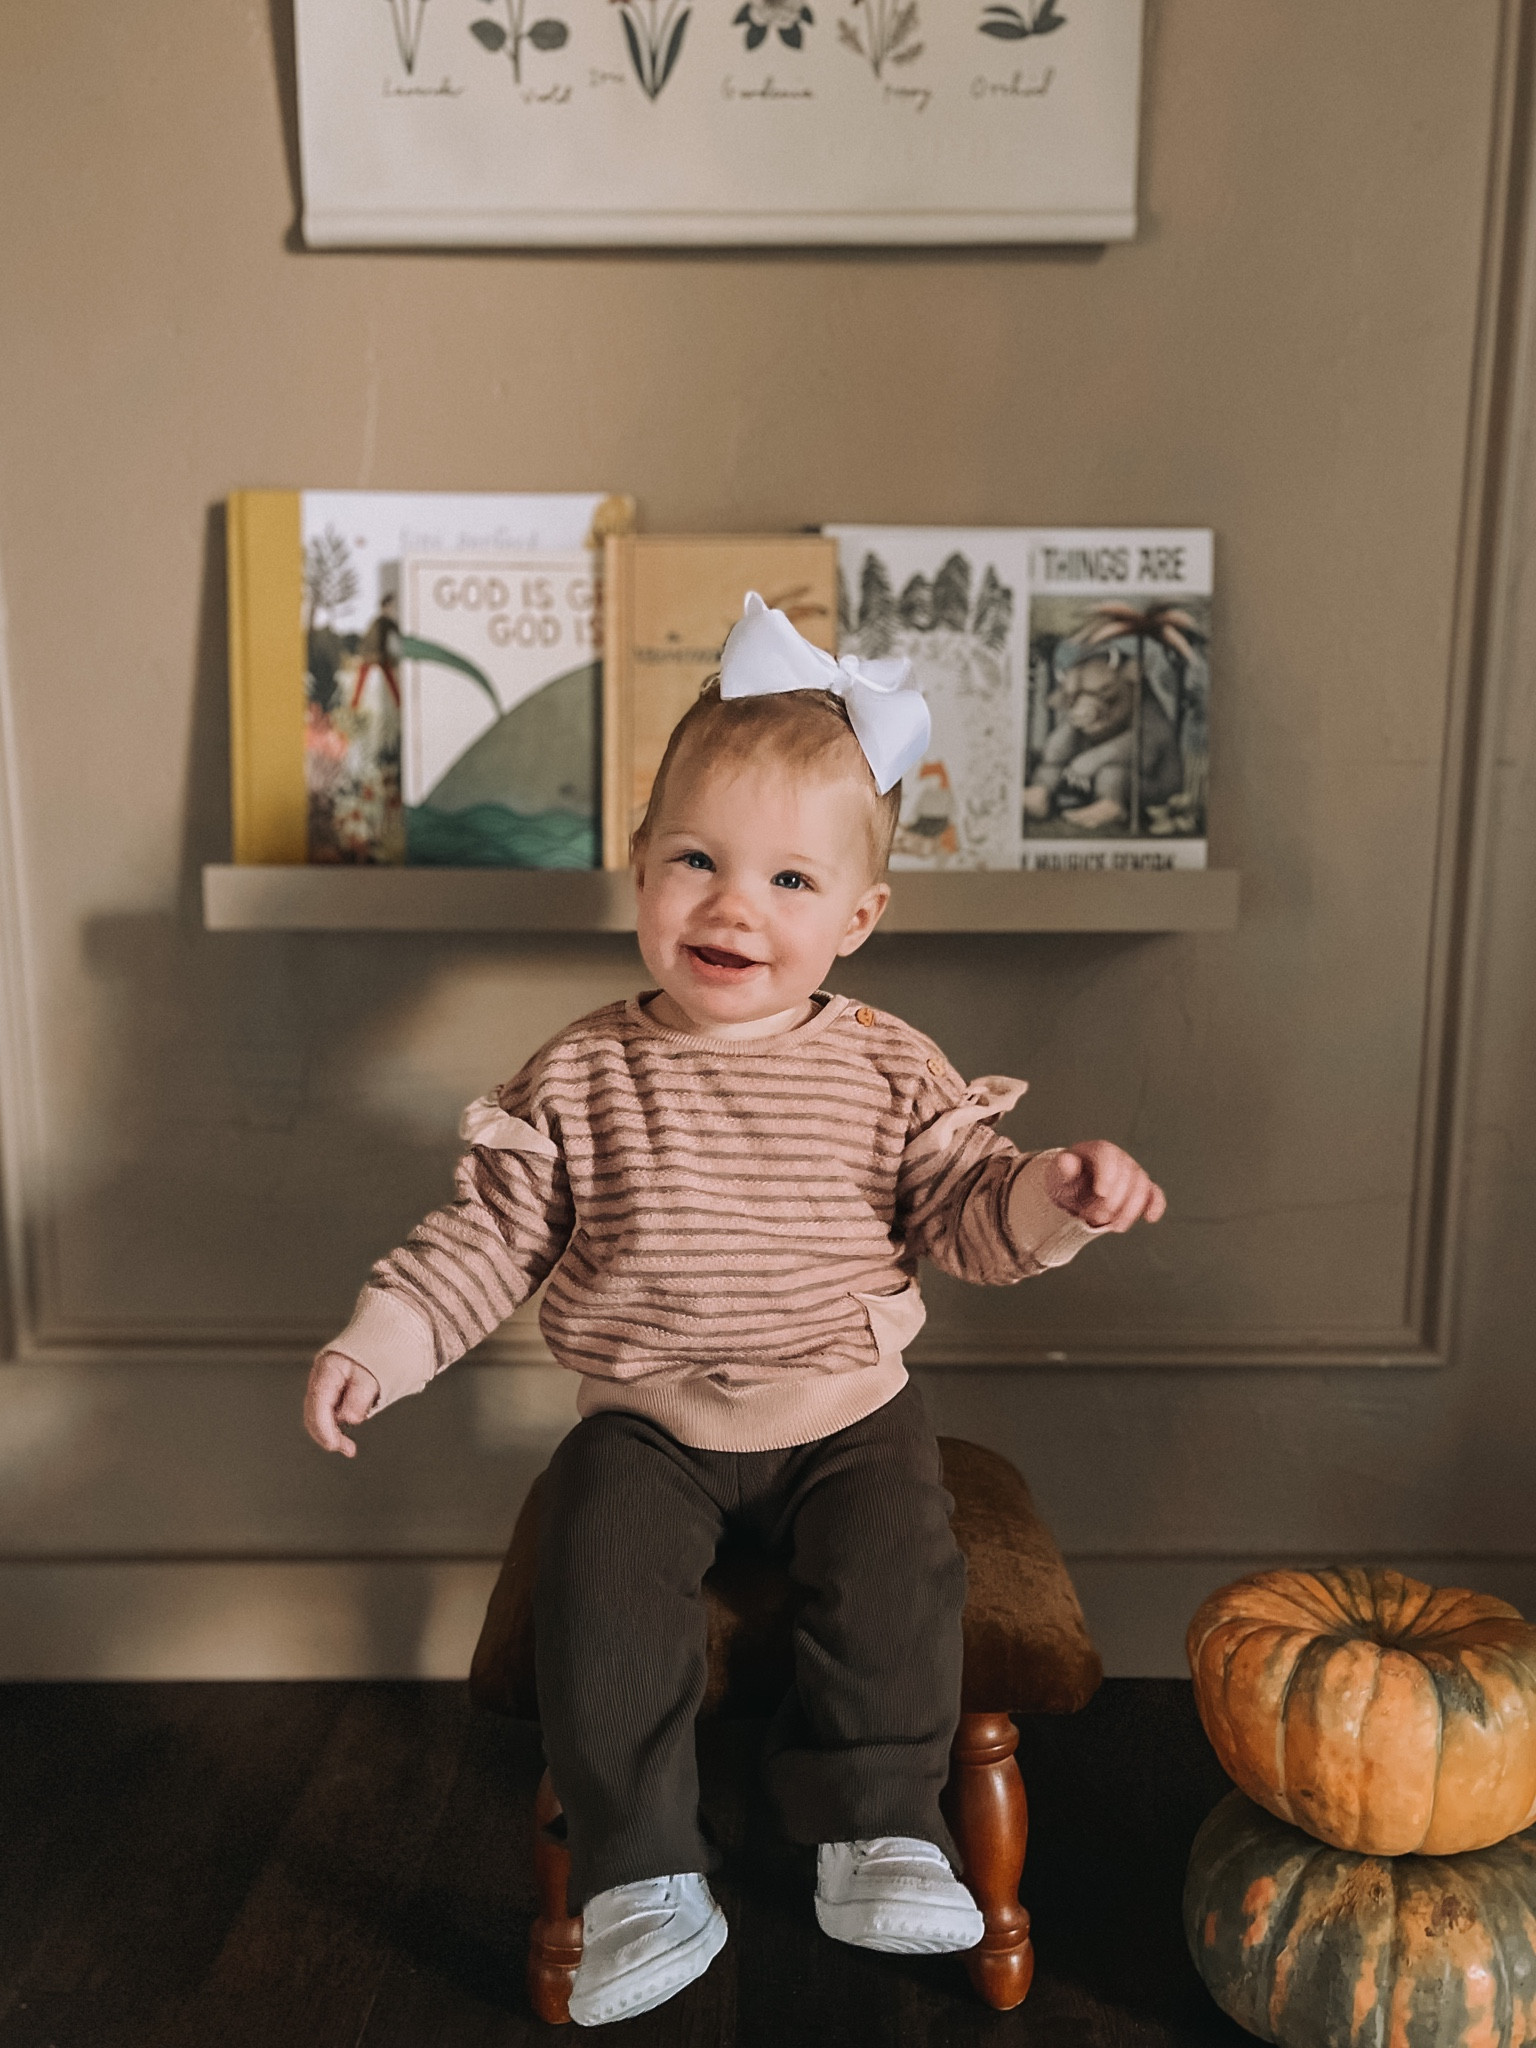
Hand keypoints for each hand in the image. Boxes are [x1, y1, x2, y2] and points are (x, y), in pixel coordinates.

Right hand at [304, 1351, 379, 1457]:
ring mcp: (321, 1385)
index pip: (318, 1405)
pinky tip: (343, 1433)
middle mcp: (319, 1378)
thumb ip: (359, 1397)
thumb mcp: (371, 1376)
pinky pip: (325, 1412)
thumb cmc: (374, 1355)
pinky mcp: (328, 1392)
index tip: (335, 1444)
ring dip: (330, 1433)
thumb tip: (349, 1418)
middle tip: (347, 1449)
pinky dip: (333, 1425)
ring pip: (316, 1415)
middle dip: (326, 1435)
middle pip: (313, 1413)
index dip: (324, 1429)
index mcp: (327, 1370)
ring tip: (347, 1446)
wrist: (377, 1341)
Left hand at [1045, 1142, 1165, 1230]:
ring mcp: (1133, 1172)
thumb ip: (1062, 1170)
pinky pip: (1154, 1194)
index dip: (1107, 1173)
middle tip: (1094, 1218)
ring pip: (1141, 1187)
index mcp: (1098, 1150)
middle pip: (1125, 1175)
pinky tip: (1150, 1217)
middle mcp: (1119, 1158)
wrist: (1076, 1194)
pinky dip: (1155, 1205)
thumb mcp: (1058, 1177)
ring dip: (1129, 1210)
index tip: (1100, 1193)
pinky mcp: (1143, 1189)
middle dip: (1113, 1200)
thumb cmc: (1067, 1182)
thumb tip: (1066, 1162)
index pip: (1107, 1155)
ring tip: (1112, 1226)